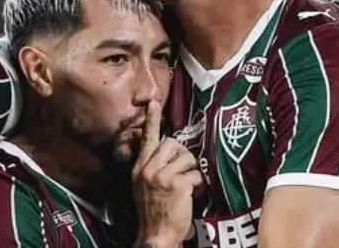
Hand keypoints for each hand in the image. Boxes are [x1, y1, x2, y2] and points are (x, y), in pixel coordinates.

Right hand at [132, 101, 201, 247]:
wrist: (156, 235)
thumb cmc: (154, 212)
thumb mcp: (143, 186)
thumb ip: (152, 168)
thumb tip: (168, 152)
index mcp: (140, 167)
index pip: (147, 139)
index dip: (151, 121)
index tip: (153, 104)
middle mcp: (148, 168)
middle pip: (173, 144)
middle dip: (183, 157)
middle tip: (183, 174)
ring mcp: (161, 176)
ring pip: (187, 158)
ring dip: (192, 172)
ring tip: (186, 186)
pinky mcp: (176, 184)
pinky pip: (195, 173)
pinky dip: (198, 184)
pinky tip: (191, 194)